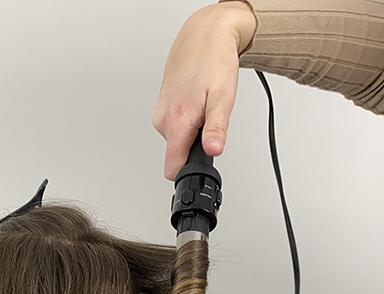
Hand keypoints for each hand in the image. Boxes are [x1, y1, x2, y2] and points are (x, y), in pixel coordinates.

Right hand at [153, 1, 256, 179]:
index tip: (201, 162)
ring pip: (177, 139)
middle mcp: (163, 121)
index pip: (172, 168)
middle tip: (209, 119)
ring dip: (192, 129)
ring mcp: (160, 113)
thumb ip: (216, 130)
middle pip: (178, 153)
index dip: (189, 170)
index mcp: (176, 123)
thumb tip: (213, 151)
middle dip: (196, 144)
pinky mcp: (161, 107)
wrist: (204, 34)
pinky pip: (174, 125)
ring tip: (204, 104)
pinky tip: (196, 99)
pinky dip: (187, 118)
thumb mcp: (223, 99)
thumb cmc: (214, 62)